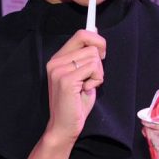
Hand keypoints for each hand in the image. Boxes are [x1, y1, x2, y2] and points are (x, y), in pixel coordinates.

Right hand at [45, 29, 105, 145]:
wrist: (64, 127)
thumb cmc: (75, 104)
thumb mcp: (82, 76)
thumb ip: (86, 57)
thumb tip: (95, 32)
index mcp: (58, 59)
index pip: (81, 34)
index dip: (97, 39)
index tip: (102, 53)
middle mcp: (55, 62)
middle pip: (91, 46)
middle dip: (99, 63)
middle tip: (93, 78)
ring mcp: (59, 70)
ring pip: (94, 58)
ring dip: (98, 74)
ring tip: (87, 87)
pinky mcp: (66, 80)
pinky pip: (93, 69)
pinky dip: (96, 80)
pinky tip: (86, 90)